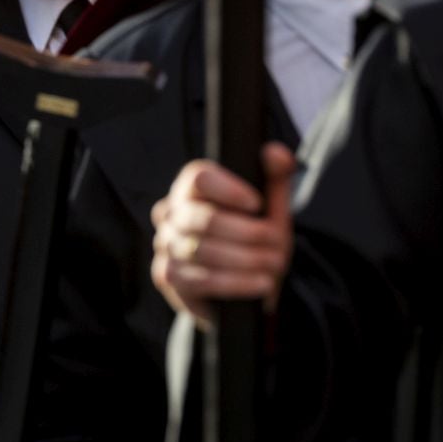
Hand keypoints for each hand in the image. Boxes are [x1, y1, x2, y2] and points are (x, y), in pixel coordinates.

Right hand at [151, 141, 296, 328]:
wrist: (242, 290)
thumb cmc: (252, 242)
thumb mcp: (269, 210)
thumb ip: (274, 179)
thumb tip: (276, 152)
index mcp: (190, 189)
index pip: (198, 177)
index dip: (228, 189)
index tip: (256, 204)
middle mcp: (170, 213)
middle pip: (204, 218)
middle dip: (249, 233)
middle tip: (278, 243)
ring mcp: (164, 244)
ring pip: (204, 250)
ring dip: (247, 260)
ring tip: (274, 265)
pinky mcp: (166, 276)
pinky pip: (201, 279)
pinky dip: (237, 283)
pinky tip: (261, 283)